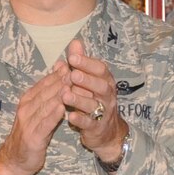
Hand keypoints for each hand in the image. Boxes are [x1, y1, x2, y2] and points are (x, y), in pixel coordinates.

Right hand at [0, 62, 68, 174]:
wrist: (15, 159)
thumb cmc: (30, 133)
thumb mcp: (38, 111)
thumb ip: (49, 94)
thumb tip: (61, 72)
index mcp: (28, 100)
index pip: (45, 82)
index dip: (59, 73)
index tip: (73, 62)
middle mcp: (26, 108)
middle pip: (46, 91)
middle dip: (61, 80)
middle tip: (76, 69)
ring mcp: (28, 122)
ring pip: (46, 105)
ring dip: (59, 94)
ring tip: (72, 85)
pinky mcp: (32, 137)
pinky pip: (44, 124)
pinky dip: (53, 115)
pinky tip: (62, 108)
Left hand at [63, 39, 126, 166]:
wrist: (106, 131)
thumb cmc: (94, 101)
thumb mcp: (89, 81)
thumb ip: (81, 63)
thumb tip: (74, 43)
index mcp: (105, 82)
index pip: (100, 69)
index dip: (87, 63)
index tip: (72, 56)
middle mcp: (107, 96)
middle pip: (101, 86)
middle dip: (87, 80)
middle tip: (72, 74)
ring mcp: (104, 113)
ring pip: (94, 106)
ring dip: (80, 100)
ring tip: (65, 95)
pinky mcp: (97, 128)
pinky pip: (90, 124)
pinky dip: (81, 120)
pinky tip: (70, 116)